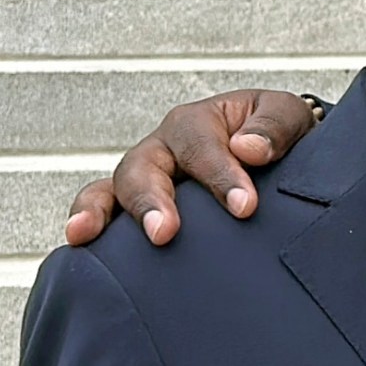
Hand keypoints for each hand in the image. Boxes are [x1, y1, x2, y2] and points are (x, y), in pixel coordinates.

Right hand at [65, 90, 316, 246]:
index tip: (245, 207)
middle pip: (143, 167)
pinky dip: (87, 225)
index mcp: (198, 123)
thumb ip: (274, 127)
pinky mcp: (138, 211)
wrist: (278, 159)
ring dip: (98, 211)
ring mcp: (145, 179)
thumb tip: (248, 148)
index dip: (221, 176)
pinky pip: (103, 214)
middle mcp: (163, 149)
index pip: (202, 147)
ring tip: (88, 236)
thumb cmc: (278, 136)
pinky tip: (77, 248)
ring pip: (111, 189)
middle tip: (164, 233)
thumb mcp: (289, 117)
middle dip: (151, 200)